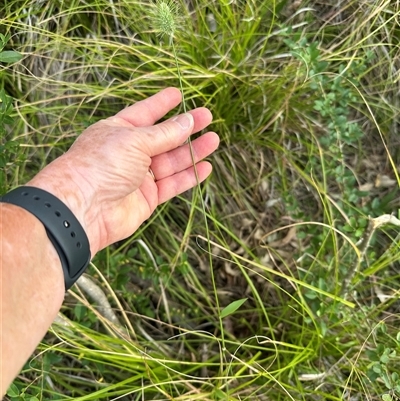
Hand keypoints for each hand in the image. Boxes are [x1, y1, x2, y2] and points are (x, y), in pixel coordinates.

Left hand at [28, 88, 219, 254]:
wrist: (85, 208)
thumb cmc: (102, 164)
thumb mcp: (135, 140)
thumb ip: (165, 134)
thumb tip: (188, 120)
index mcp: (119, 131)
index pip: (145, 114)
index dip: (161, 104)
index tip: (178, 94)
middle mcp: (130, 152)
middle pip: (164, 137)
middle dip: (186, 127)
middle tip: (207, 117)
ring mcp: (139, 176)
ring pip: (172, 161)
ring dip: (192, 151)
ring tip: (214, 140)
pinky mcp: (148, 197)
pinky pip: (173, 184)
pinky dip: (189, 176)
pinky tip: (205, 167)